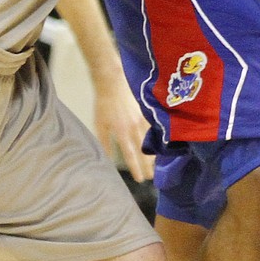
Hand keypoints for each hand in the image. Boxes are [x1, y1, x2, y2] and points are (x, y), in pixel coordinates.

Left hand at [92, 67, 153, 182]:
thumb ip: (104, 142)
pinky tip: (160, 145)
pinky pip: (154, 129)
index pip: (131, 154)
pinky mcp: (147, 111)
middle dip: (148, 166)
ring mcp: (143, 119)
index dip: (136, 168)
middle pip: (144, 151)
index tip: (140, 179)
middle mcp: (135, 127)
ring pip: (151, 141)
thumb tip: (107, 158)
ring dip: (154, 154)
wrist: (113, 81)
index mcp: (122, 131)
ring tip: (156, 165)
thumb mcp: (99, 124)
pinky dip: (157, 139)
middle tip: (152, 177)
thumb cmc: (103, 103)